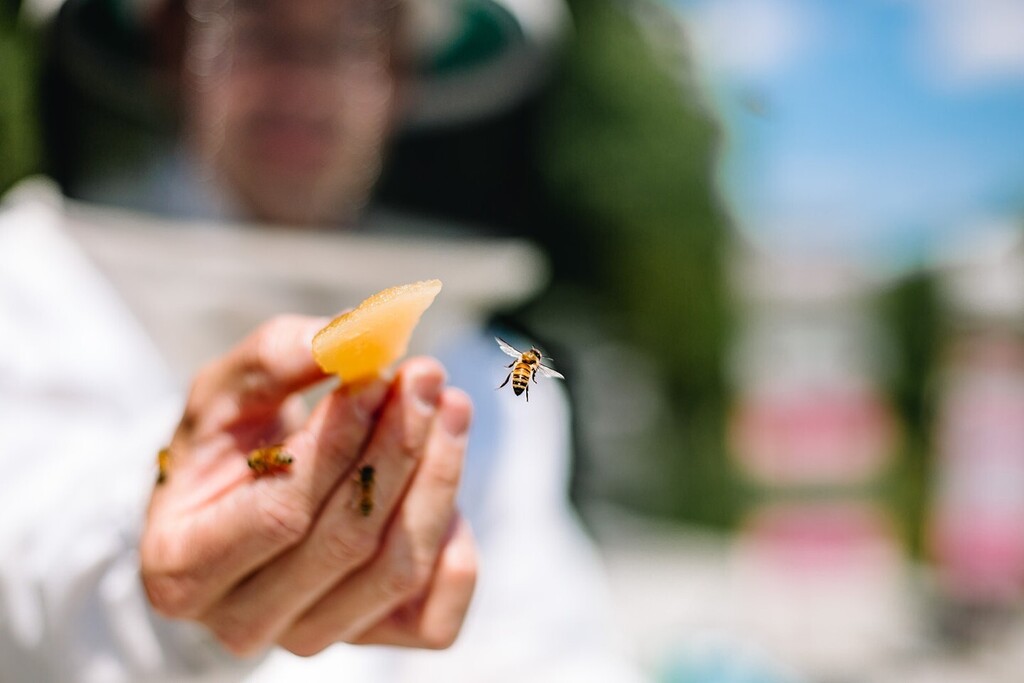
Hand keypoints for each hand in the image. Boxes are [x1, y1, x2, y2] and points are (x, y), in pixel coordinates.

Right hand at [140, 315, 476, 656]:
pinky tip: (444, 474)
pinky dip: (456, 542)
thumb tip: (351, 334)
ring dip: (438, 476)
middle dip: (398, 447)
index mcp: (183, 567)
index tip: (378, 373)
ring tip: (452, 407)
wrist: (240, 503)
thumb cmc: (225, 447)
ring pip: (398, 570)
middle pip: (348, 539)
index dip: (340, 438)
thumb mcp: (226, 392)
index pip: (283, 509)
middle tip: (428, 376)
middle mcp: (243, 622)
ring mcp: (311, 638)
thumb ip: (276, 356)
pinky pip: (436, 612)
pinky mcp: (373, 641)